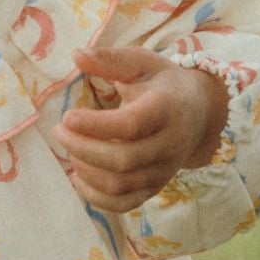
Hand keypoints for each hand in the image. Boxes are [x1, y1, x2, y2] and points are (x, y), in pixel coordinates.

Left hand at [55, 43, 229, 213]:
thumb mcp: (142, 62)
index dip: (95, 125)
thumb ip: (110, 59)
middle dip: (82, 149)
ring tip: (69, 150)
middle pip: (122, 160)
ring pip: (120, 185)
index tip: (67, 116)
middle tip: (59, 132)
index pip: (131, 125)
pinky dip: (95, 197)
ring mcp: (164, 170)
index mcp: (167, 109)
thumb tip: (75, 55)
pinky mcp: (155, 187)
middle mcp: (170, 144)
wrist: (199, 112)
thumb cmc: (163, 84)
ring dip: (85, 171)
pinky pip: (124, 204)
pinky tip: (77, 176)